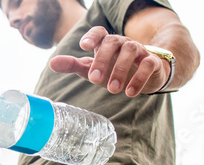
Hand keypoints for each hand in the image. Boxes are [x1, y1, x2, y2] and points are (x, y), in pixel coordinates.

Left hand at [49, 26, 170, 96]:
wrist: (144, 74)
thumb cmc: (113, 69)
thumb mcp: (91, 68)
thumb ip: (73, 65)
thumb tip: (52, 64)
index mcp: (106, 43)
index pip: (99, 32)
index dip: (91, 36)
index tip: (84, 46)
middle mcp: (122, 42)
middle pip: (112, 42)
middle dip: (103, 60)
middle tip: (94, 80)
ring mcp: (138, 50)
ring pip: (131, 51)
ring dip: (120, 70)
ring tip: (112, 90)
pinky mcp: (152, 62)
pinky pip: (147, 64)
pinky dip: (139, 78)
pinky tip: (130, 93)